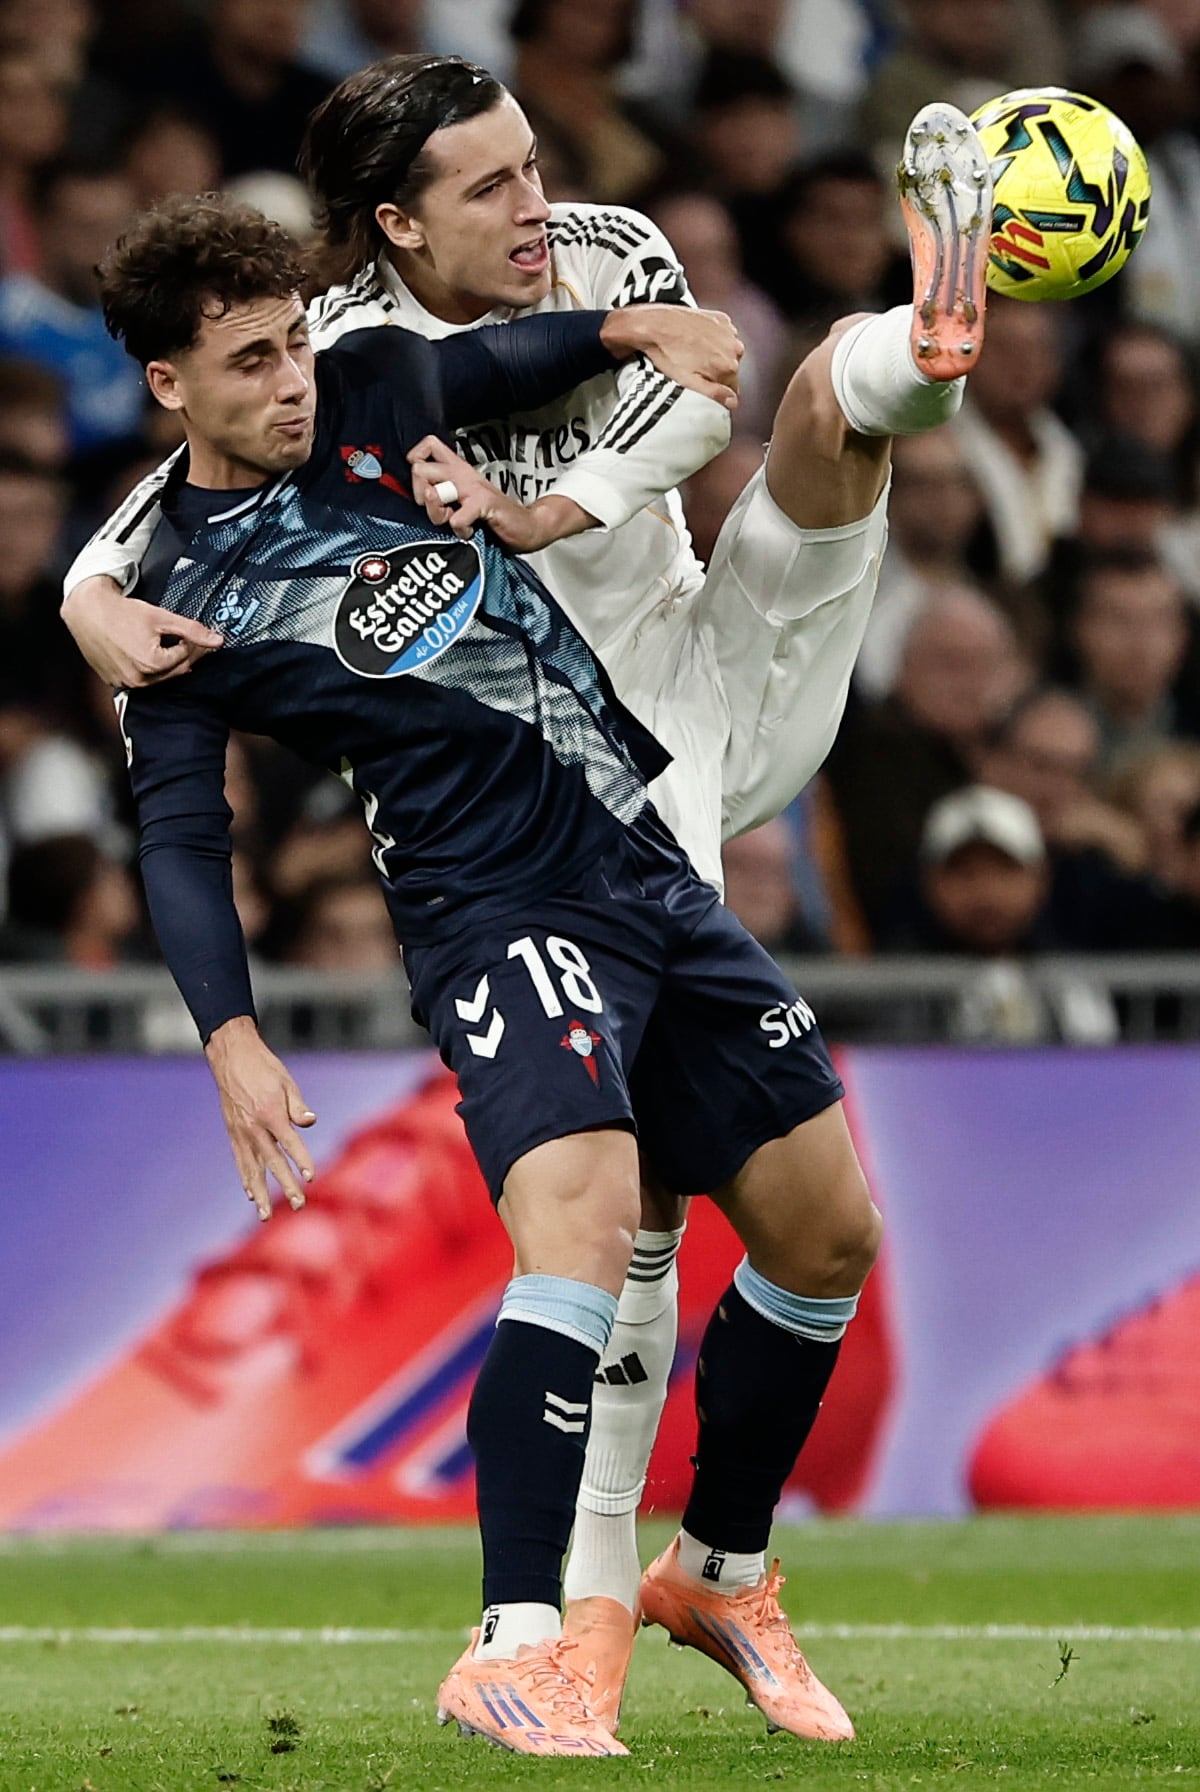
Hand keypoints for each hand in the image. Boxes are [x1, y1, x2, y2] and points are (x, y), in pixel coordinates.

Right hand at [62, 576, 222, 686]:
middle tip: (191, 642)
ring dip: (167, 664)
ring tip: (170, 647)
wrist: (87, 611)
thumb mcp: (162, 617)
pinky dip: (148, 670)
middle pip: (173, 670)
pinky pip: (139, 679)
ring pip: (157, 677)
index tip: (201, 637)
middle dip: (185, 656)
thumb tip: (218, 641)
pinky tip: (148, 654)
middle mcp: (139, 679)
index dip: (195, 645)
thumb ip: (192, 631)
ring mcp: (125, 682)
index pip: (186, 656)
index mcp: (153, 664)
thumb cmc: (122, 612)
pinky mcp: (113, 681)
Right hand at [205, 1016, 316, 1219]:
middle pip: (272, 1162)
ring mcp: (240, 1132)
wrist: (232, 1057)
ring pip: (251, 1168)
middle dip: (286, 1185)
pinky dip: (245, 1178)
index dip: (301, 1160)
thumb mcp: (286, 1082)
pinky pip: (240, 1160)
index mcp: (270, 1113)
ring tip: (265, 1215)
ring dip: (260, 1193)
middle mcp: (253, 1127)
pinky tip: (250, 1193)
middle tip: (298, 1204)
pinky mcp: (232, 1132)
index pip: (290, 1143)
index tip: (311, 1177)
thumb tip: (311, 1122)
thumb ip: (298, 1106)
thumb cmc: (264, 1068)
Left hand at [408, 436, 594, 550]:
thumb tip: (420, 497)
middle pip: (419, 469)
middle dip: (421, 496)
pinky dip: (460, 530)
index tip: (425, 484)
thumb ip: (438, 499)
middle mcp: (462, 473)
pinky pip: (455, 518)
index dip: (416, 462)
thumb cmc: (491, 517)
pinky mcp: (483, 503)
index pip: (427, 446)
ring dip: (438, 515)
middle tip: (439, 509)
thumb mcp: (459, 504)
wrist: (527, 527)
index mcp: (456, 469)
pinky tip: (470, 531)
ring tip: (454, 521)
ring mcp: (472, 486)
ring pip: (433, 492)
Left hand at [601, 304, 742, 409]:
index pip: (733, 388)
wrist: (655, 325)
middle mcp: (734, 348)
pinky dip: (714, 338)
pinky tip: (697, 339)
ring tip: (694, 352)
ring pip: (728, 352)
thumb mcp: (689, 382)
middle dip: (716, 371)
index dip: (717, 389)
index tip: (703, 384)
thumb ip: (714, 394)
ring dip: (716, 354)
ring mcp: (728, 332)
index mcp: (728, 367)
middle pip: (731, 369)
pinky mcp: (721, 319)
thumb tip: (733, 402)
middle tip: (695, 367)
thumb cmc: (667, 352)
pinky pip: (724, 335)